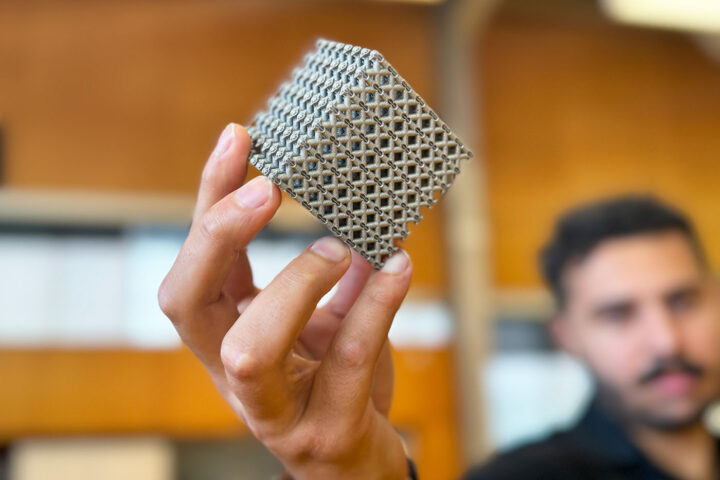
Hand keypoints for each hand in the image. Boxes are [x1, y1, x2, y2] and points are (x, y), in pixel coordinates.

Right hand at [158, 124, 412, 478]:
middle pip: (186, 304)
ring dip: (298, 282)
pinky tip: (400, 266)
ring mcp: (271, 410)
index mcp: (225, 336)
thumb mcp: (319, 321)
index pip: (193, 263)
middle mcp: (231, 372)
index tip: (238, 137)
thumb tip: (359, 206)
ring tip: (343, 248)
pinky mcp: (325, 431)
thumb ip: (328, 272)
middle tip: (269, 186)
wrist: (354, 464)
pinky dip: (376, 304)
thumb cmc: (332, 383)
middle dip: (220, 236)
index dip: (208, 202)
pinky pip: (348, 359)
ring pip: (252, 349)